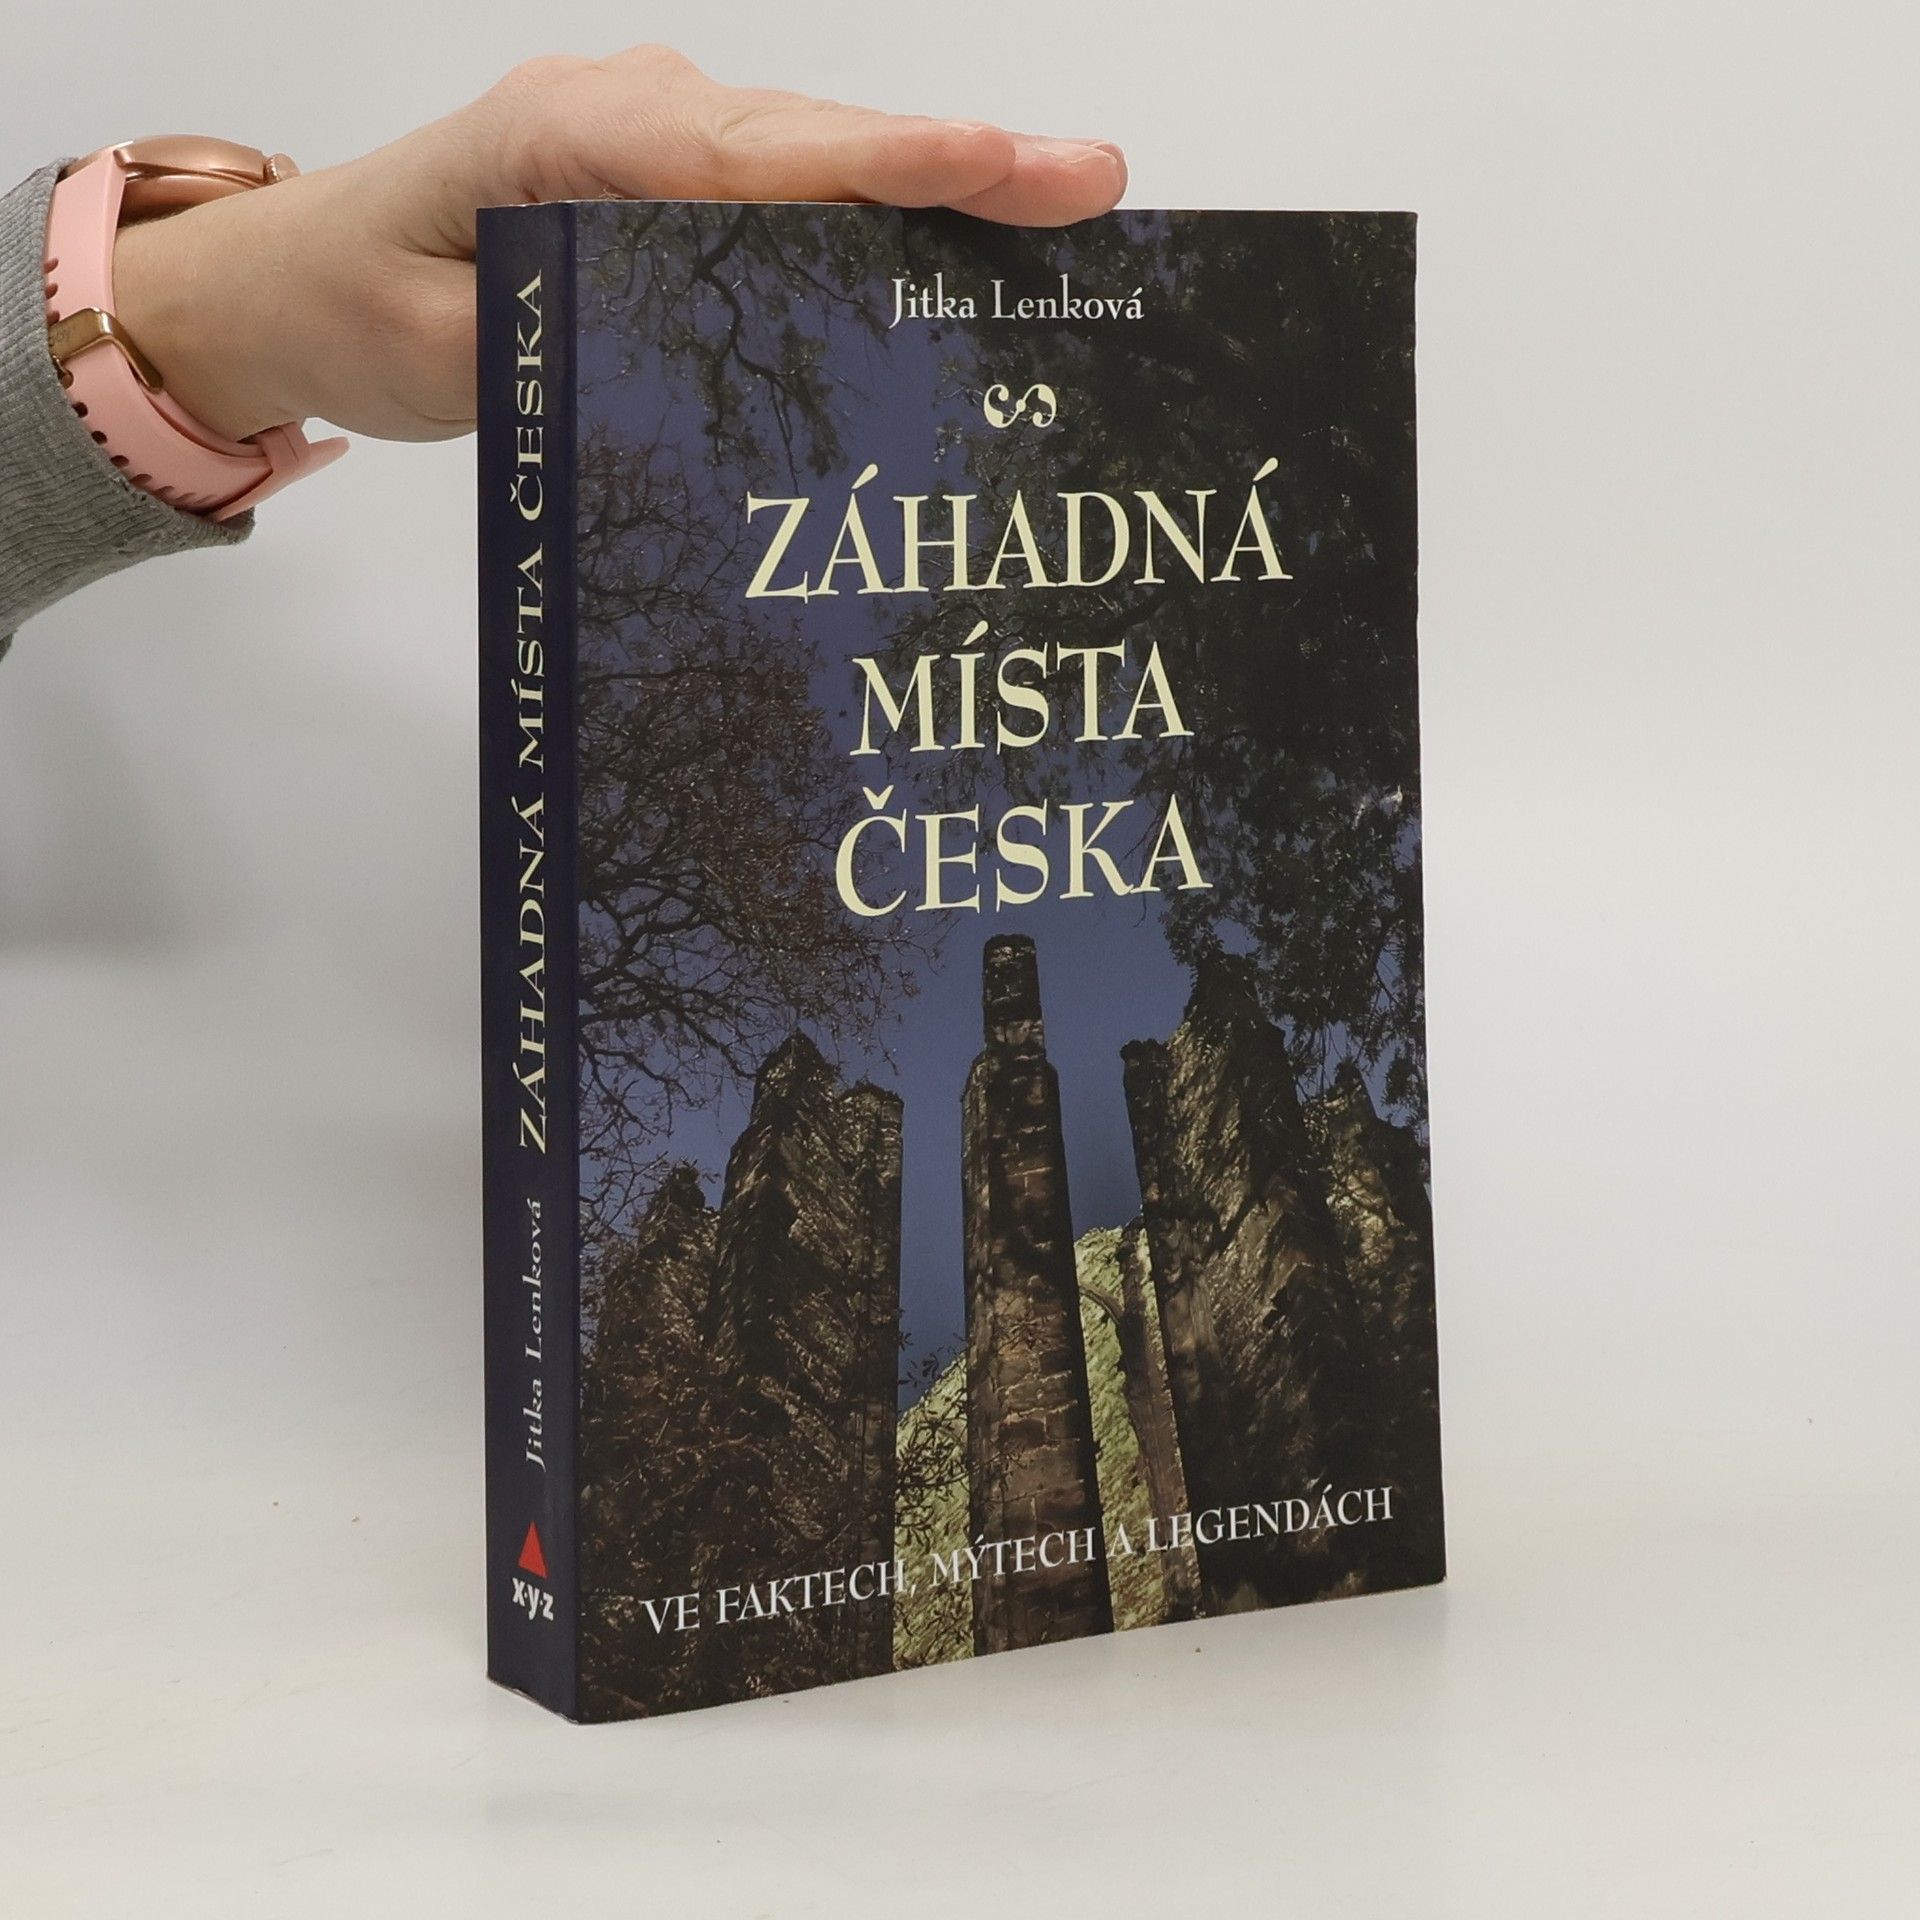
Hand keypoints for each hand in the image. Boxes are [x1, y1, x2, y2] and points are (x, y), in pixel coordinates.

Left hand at [109, 46, 1127, 444]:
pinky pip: (793, 192)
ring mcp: (658, 145)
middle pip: (815, 139)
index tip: (993, 163)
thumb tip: (688, 358)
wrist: (299, 280)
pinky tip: (962, 253)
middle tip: (1089, 185)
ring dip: (938, 187)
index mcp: (570, 138)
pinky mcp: (672, 186)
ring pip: (819, 158)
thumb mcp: (444, 352)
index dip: (882, 161)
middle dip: (956, 163)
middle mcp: (631, 117)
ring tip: (1063, 213)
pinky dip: (881, 215)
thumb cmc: (359, 304)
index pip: (754, 151)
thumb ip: (563, 347)